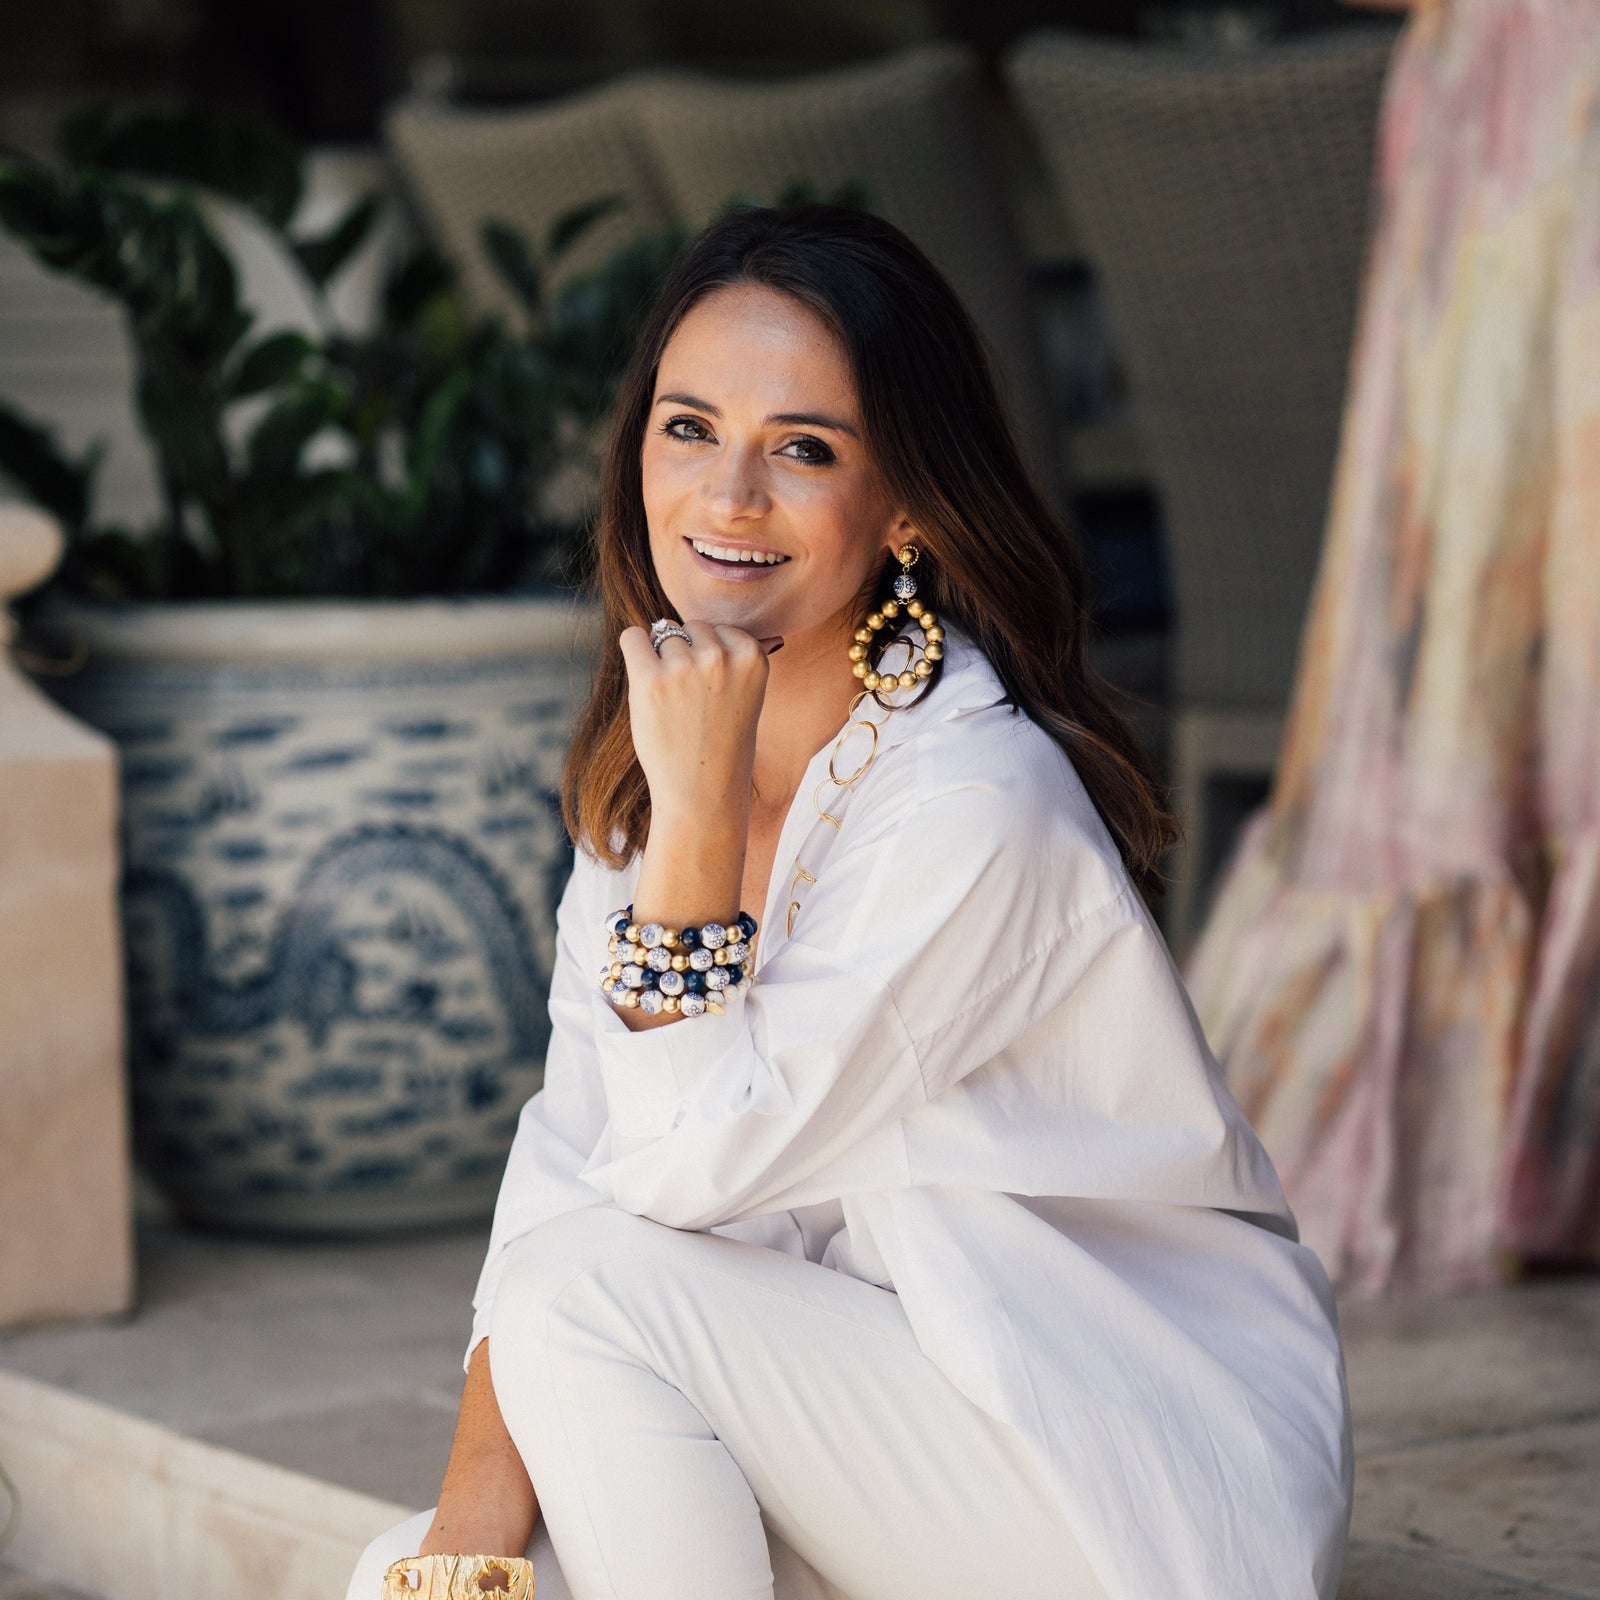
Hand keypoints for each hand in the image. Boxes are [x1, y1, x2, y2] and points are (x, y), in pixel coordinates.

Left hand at [619, 620, 783, 821]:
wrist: (703, 793)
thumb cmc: (722, 747)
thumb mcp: (746, 697)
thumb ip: (735, 661)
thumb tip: (715, 630)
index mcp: (752, 656)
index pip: (720, 629)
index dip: (711, 657)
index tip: (713, 691)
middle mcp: (720, 656)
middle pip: (692, 629)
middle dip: (687, 653)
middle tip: (690, 699)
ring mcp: (684, 667)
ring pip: (663, 636)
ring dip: (661, 660)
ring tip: (672, 702)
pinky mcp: (650, 680)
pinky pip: (633, 638)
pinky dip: (634, 649)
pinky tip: (643, 678)